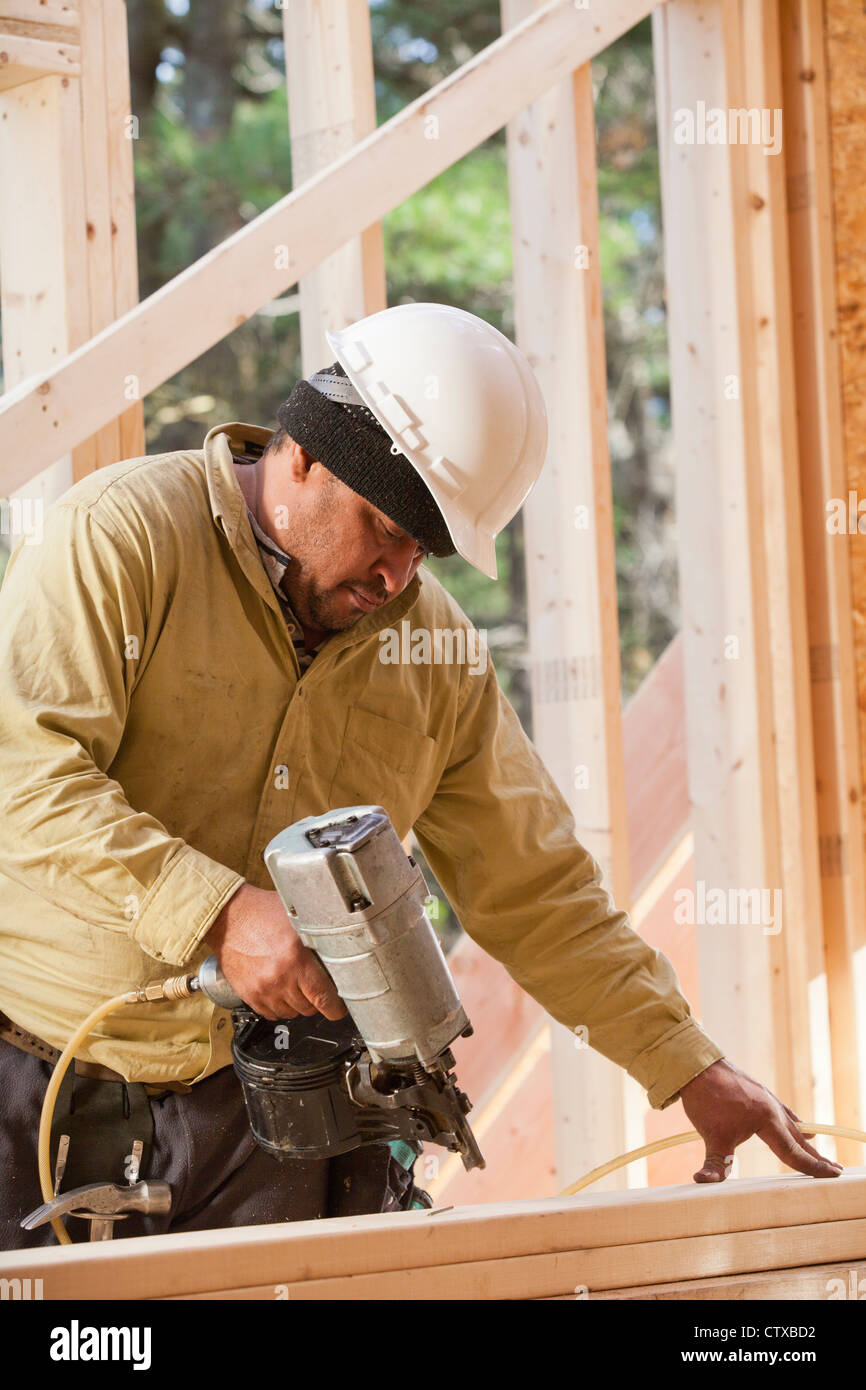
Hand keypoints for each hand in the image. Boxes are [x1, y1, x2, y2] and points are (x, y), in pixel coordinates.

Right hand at [206, 883, 346, 1021]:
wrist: (228, 915)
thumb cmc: (262, 911)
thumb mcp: (298, 918)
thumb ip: (318, 937)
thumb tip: (340, 948)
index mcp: (296, 959)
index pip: (324, 997)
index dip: (336, 1007)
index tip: (339, 1008)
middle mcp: (279, 978)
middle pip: (308, 1008)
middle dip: (316, 1001)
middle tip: (316, 987)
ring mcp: (262, 989)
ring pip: (290, 1013)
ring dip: (296, 1004)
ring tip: (295, 985)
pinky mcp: (248, 994)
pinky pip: (270, 1014)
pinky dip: (278, 1006)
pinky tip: (279, 990)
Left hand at [678, 1058, 843, 1182]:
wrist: (697, 1067)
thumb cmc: (705, 1100)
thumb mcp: (711, 1137)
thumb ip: (714, 1165)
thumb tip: (703, 1182)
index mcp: (767, 1121)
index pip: (794, 1152)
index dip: (813, 1167)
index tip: (833, 1175)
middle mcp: (772, 1109)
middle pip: (798, 1139)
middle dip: (816, 1157)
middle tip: (836, 1170)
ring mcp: (767, 1099)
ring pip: (791, 1125)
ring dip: (805, 1140)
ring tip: (819, 1151)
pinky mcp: (758, 1093)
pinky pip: (782, 1112)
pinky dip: (793, 1122)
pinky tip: (801, 1126)